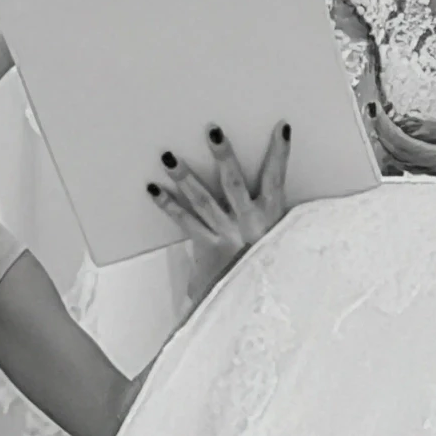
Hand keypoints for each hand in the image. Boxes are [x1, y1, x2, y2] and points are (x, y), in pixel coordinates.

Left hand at [147, 121, 291, 302]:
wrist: (257, 307)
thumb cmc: (270, 272)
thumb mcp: (282, 245)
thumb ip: (274, 223)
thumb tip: (281, 197)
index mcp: (272, 217)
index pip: (277, 178)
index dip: (280, 153)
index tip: (282, 127)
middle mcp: (248, 222)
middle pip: (233, 182)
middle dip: (223, 156)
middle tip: (212, 131)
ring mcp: (225, 233)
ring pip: (203, 199)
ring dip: (185, 176)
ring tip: (169, 156)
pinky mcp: (207, 246)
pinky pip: (185, 222)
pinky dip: (168, 205)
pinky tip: (153, 189)